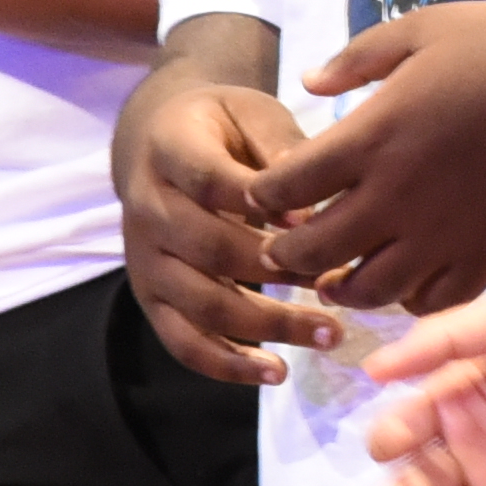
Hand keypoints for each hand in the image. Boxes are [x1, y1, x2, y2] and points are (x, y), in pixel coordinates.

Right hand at [117, 67, 341, 385]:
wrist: (157, 143)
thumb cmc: (222, 128)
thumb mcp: (251, 113)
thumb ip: (281, 148)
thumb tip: (311, 209)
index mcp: (169, 150)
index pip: (210, 180)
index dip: (262, 201)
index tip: (313, 219)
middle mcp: (147, 208)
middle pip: (209, 249)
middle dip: (279, 270)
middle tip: (341, 285)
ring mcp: (144, 260)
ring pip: (201, 303)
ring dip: (267, 326)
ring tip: (328, 335)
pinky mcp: (150, 297)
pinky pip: (182, 341)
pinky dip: (227, 365)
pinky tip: (277, 372)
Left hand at [246, 1, 485, 316]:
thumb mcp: (422, 29)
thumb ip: (358, 58)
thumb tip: (309, 82)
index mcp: (372, 137)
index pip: (285, 185)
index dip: (262, 195)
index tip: (265, 194)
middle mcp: (396, 196)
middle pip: (314, 251)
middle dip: (287, 255)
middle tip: (284, 249)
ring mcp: (441, 235)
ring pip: (366, 289)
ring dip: (340, 288)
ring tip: (335, 279)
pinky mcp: (485, 258)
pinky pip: (430, 301)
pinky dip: (407, 301)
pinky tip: (404, 282)